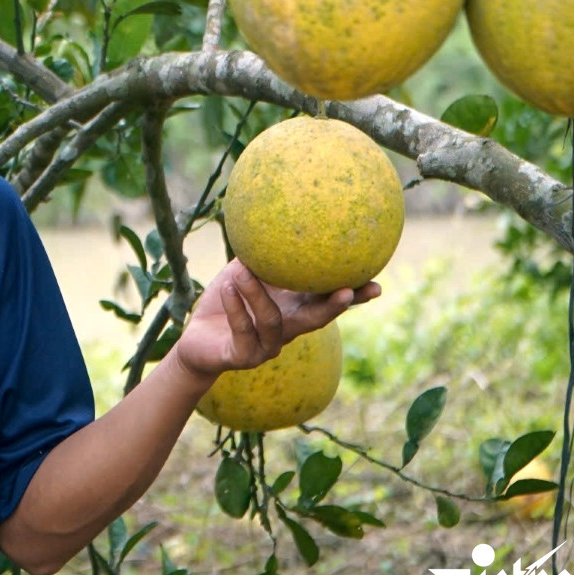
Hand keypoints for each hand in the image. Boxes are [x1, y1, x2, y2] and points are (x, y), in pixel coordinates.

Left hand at [171, 259, 379, 385]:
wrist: (197, 340)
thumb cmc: (226, 300)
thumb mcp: (243, 273)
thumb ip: (262, 255)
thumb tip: (277, 218)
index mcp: (292, 309)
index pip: (326, 301)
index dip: (353, 295)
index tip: (377, 283)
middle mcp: (286, 330)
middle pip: (317, 320)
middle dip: (335, 307)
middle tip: (349, 291)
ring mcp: (267, 347)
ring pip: (272, 322)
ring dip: (257, 294)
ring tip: (243, 271)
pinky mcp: (243, 356)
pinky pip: (243, 330)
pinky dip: (235, 307)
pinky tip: (226, 287)